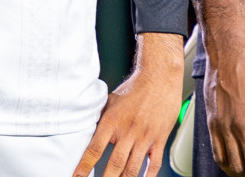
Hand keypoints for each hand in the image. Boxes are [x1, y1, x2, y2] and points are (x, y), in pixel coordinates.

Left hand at [74, 32, 184, 176]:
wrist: (159, 77)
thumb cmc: (135, 87)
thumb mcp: (111, 100)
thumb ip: (101, 117)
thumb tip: (88, 128)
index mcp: (112, 121)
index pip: (94, 148)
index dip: (84, 166)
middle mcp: (128, 131)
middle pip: (114, 164)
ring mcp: (145, 137)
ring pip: (132, 168)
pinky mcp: (159, 140)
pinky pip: (153, 165)